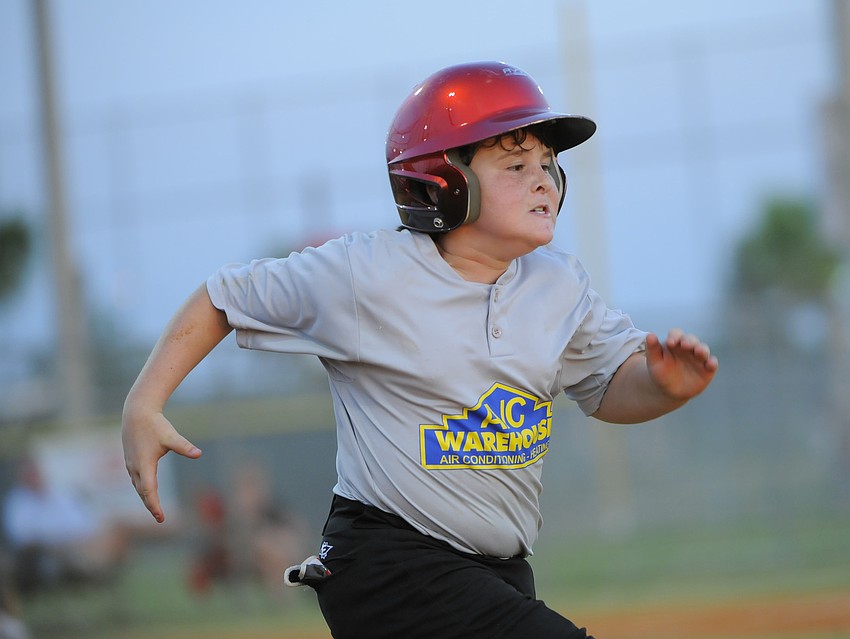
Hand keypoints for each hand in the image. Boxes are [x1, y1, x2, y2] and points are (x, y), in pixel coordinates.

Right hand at [122, 406, 201, 522]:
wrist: (136, 413)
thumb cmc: (155, 425)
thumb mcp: (171, 437)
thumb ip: (184, 447)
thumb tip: (198, 454)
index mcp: (145, 465)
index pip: (149, 491)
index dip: (155, 505)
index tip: (161, 517)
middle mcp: (135, 467)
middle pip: (142, 492)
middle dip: (150, 505)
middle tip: (160, 518)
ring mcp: (131, 464)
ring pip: (137, 486)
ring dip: (145, 497)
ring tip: (154, 508)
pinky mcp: (130, 460)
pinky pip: (135, 479)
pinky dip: (141, 488)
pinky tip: (147, 490)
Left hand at [645, 329, 717, 400]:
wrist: (668, 390)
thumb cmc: (660, 373)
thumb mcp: (654, 362)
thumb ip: (652, 349)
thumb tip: (650, 335)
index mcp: (675, 343)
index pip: (677, 334)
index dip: (675, 336)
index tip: (671, 342)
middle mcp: (689, 348)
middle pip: (691, 339)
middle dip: (689, 341)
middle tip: (685, 345)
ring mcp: (699, 358)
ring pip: (703, 349)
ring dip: (702, 350)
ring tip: (698, 352)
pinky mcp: (707, 369)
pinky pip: (712, 364)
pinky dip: (712, 363)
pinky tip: (710, 363)